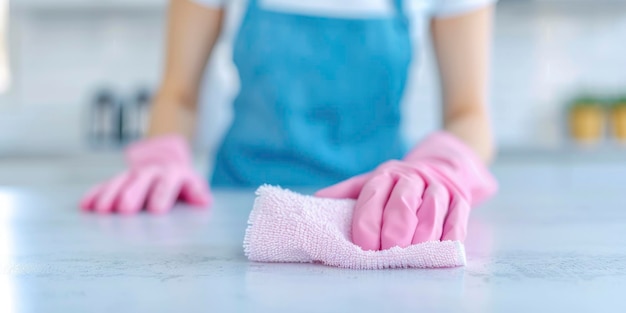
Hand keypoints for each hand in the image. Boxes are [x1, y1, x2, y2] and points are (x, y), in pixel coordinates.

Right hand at [80, 136, 211, 213]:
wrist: (166, 161)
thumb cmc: (182, 184)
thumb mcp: (193, 185)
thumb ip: (197, 193)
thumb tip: (204, 201)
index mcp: (173, 173)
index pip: (169, 181)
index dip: (163, 194)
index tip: (156, 210)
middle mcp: (152, 171)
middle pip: (142, 180)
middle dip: (134, 194)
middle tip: (125, 210)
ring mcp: (133, 175)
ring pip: (121, 182)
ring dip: (111, 195)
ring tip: (102, 211)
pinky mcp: (119, 181)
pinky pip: (105, 186)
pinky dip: (95, 195)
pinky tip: (85, 206)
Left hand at [315, 131, 496, 250]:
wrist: (443, 165)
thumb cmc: (400, 183)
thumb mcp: (373, 181)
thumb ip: (348, 191)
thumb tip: (317, 199)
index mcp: (386, 174)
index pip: (373, 197)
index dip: (367, 223)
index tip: (363, 246)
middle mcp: (413, 178)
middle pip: (402, 205)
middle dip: (394, 232)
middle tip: (387, 253)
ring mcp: (439, 188)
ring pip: (431, 213)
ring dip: (421, 237)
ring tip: (411, 255)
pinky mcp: (461, 200)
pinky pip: (456, 220)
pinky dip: (448, 237)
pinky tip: (438, 249)